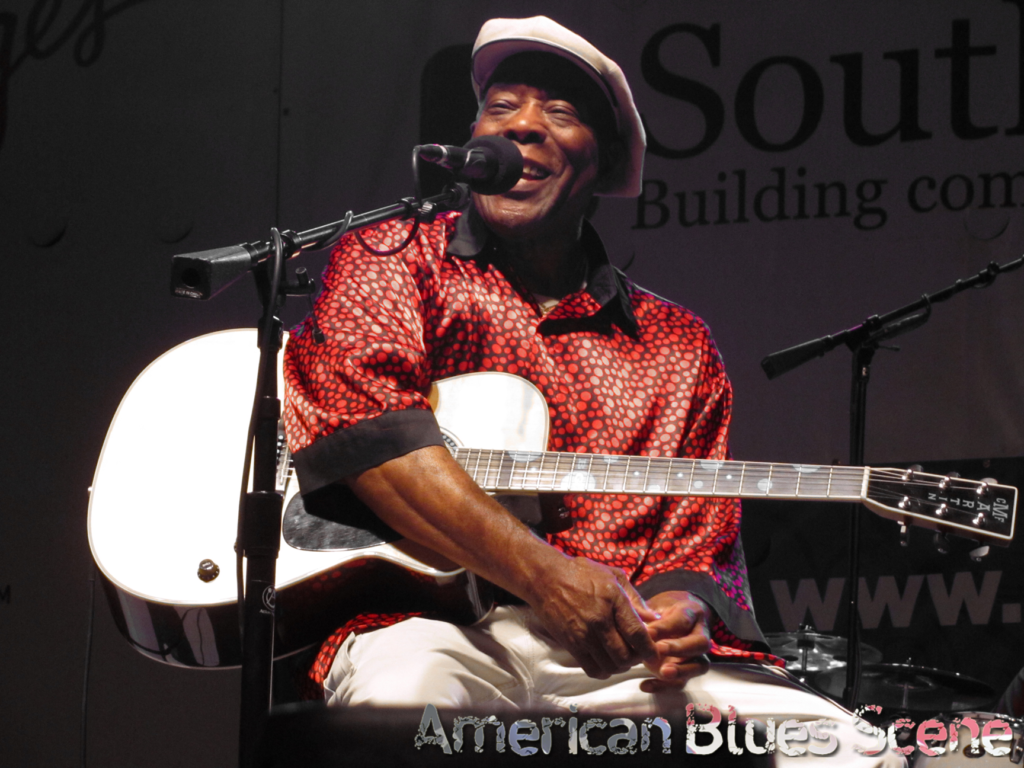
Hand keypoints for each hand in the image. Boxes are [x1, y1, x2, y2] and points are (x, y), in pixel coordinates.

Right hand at [530, 556, 659, 678]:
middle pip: (625, 655)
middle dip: (636, 659)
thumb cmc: (582, 573)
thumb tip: (654, 618)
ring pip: (610, 665)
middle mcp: (598, 620)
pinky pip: (592, 669)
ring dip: (620, 666)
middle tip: (637, 654)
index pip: (637, 633)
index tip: (654, 654)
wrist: (545, 578)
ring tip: (621, 658)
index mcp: (613, 600)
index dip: (649, 649)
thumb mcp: (613, 576)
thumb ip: (635, 598)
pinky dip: (603, 671)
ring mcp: (583, 634)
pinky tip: (606, 663)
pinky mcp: (570, 644)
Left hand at [639, 591, 711, 691]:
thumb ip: (644, 610)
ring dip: (681, 670)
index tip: (648, 631)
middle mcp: (699, 634)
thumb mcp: (653, 605)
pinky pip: (682, 682)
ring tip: (663, 672)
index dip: (665, 627)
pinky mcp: (685, 671)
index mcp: (691, 613)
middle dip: (679, 648)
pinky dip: (664, 686)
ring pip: (699, 666)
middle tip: (658, 649)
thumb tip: (634, 619)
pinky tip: (645, 685)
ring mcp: (695, 656)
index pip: (683, 619)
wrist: (670, 618)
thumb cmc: (661, 611)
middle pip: (699, 643)